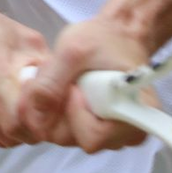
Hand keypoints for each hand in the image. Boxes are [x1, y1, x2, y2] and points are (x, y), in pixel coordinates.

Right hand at [0, 0, 50, 147]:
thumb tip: (67, 90)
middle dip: (28, 126)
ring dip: (7, 127)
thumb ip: (42, 65)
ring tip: (6, 100)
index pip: (26, 122)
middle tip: (30, 106)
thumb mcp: (16, 33)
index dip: (42, 120)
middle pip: (12, 135)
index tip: (46, 108)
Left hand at [17, 17, 153, 152]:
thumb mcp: (72, 51)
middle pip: (79, 140)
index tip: (72, 85)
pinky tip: (69, 90)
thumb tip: (35, 121)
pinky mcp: (104, 129)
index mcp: (137, 114)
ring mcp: (117, 134)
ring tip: (68, 81)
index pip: (92, 137)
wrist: (117, 32)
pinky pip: (74, 131)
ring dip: (61, 110)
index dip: (73, 113)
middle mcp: (131, 132)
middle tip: (64, 79)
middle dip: (61, 110)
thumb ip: (50, 83)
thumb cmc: (102, 37)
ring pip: (74, 137)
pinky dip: (65, 112)